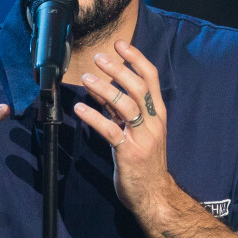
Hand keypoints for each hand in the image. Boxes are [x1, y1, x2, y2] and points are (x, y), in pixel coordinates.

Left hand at [74, 39, 169, 212]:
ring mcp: (142, 137)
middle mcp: (153, 121)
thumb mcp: (135, 128)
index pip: (151, 78)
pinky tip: (79, 108)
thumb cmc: (144, 158)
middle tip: (99, 57)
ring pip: (125, 105)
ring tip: (85, 78)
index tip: (120, 44)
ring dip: (104, 89)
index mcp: (158, 112)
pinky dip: (93, 117)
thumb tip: (97, 85)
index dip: (136, 58)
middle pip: (138, 87)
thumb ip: (117, 107)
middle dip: (118, 69)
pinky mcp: (129, 152)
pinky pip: (110, 130)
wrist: (154, 193)